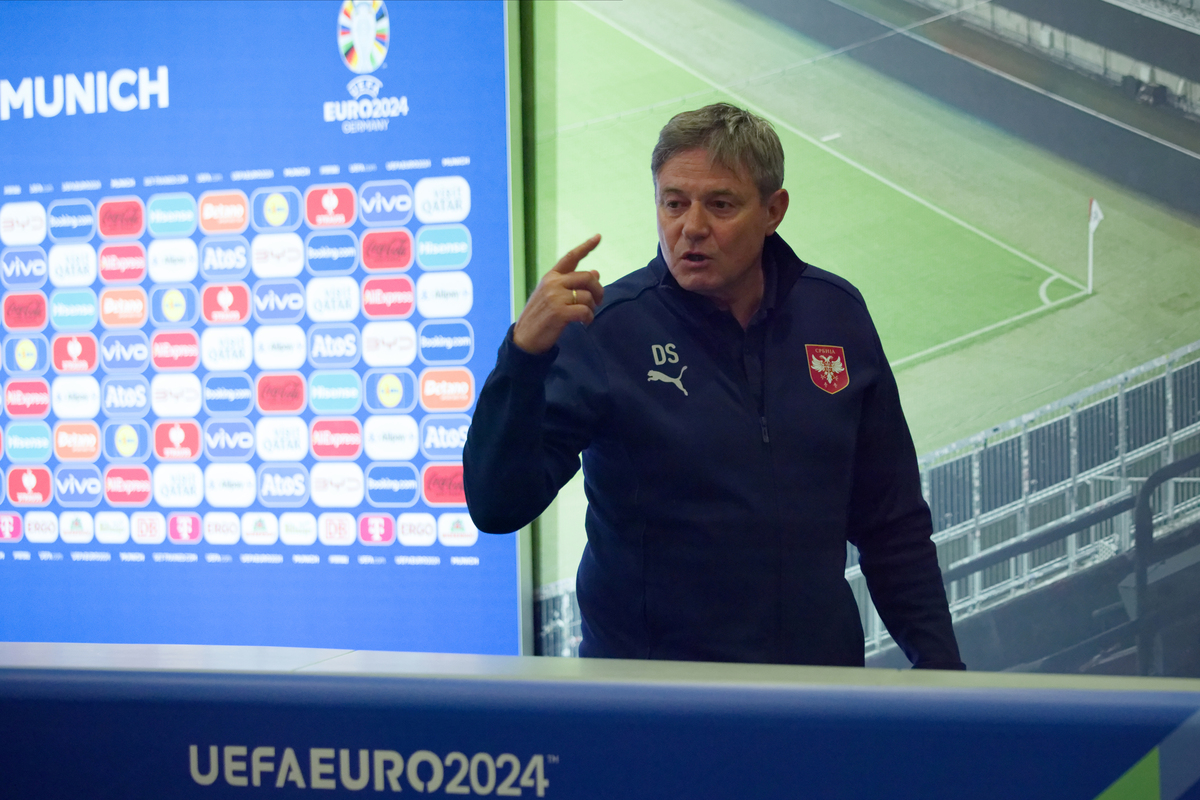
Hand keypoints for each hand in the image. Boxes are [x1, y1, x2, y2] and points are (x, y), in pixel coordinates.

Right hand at [512, 235, 603, 353]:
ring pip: (587, 296)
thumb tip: (596, 272)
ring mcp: (554, 297)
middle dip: (598, 290)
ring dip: (592, 307)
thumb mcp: (554, 297)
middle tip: (599, 301)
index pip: (570, 257)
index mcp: (550, 277)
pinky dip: (589, 318)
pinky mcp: (559, 312)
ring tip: (586, 316)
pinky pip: (585, 311)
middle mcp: (552, 283)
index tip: (598, 237)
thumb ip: (572, 285)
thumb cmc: (541, 317)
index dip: (586, 247)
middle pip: (587, 277)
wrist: (525, 338)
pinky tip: (585, 323)